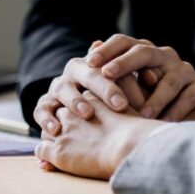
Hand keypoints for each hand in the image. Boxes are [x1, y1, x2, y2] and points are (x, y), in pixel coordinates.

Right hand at [33, 41, 148, 135]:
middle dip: (104, 89)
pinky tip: (55, 130)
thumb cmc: (119, 104)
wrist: (92, 117)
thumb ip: (139, 83)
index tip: (132, 99)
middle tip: (120, 106)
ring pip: (63, 88)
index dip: (121, 80)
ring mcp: (58, 87)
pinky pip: (41, 109)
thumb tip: (154, 76)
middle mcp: (75, 72)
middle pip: (88, 73)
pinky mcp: (44, 104)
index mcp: (97, 63)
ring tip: (87, 113)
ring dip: (75, 100)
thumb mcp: (131, 93)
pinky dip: (46, 119)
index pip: (109, 65)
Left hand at [35, 92, 162, 179]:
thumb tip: (127, 107)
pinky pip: (41, 149)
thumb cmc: (138, 130)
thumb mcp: (130, 107)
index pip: (75, 99)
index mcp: (89, 95)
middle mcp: (71, 109)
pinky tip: (49, 162)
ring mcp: (62, 129)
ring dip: (50, 138)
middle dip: (60, 122)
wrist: (129, 145)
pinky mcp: (57, 150)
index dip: (76, 111)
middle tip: (63, 132)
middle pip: (58, 112)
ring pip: (47, 131)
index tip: (82, 120)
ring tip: (56, 148)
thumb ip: (123, 104)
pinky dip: (44, 156)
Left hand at [88, 34, 194, 120]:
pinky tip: (166, 122)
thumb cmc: (149, 94)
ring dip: (155, 98)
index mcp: (144, 51)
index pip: (124, 42)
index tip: (89, 63)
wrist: (193, 104)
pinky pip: (190, 96)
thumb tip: (92, 47)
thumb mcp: (131, 82)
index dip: (107, 50)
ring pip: (169, 80)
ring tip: (141, 113)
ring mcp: (185, 70)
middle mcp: (164, 56)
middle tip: (108, 75)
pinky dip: (178, 109)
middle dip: (125, 63)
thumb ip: (112, 68)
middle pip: (145, 53)